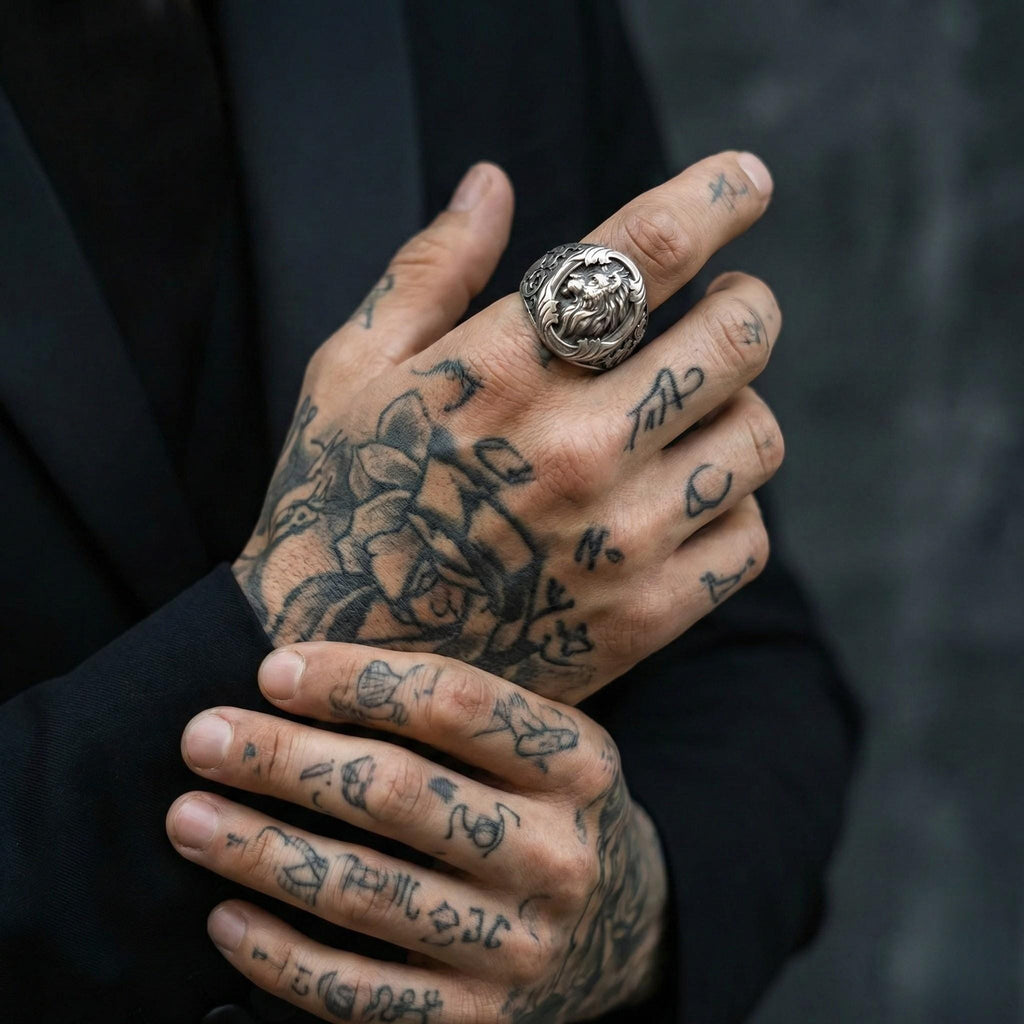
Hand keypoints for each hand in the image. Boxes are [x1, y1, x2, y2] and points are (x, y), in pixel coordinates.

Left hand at [167, 642, 667, 1021]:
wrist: (622, 930)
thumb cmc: (549, 808)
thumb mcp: (540, 742)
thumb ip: (454, 711)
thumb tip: (307, 672)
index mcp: (576, 762)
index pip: (454, 703)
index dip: (354, 681)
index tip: (273, 670)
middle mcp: (554, 853)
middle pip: (396, 794)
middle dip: (283, 761)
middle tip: (203, 737)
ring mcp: (518, 945)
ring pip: (364, 893)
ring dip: (259, 852)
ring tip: (188, 817)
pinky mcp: (479, 1019)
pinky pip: (360, 994)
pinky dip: (281, 957)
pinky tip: (225, 918)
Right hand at [236, 154, 782, 700]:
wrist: (337, 663)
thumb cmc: (338, 500)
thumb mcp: (349, 372)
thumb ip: (428, 270)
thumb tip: (492, 180)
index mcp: (501, 370)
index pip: (643, 250)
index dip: (713, 195)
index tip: (745, 179)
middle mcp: (574, 448)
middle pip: (737, 336)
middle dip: (745, 303)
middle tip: (726, 307)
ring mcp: (619, 540)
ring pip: (757, 437)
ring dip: (736, 408)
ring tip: (690, 416)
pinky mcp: (644, 617)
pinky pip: (748, 538)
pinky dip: (730, 508)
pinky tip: (681, 502)